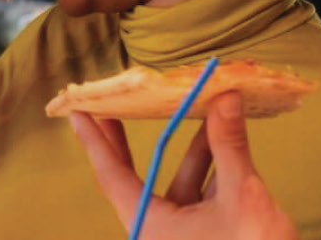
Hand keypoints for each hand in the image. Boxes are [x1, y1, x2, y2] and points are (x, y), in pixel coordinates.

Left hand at [66, 92, 296, 239]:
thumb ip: (229, 146)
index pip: (112, 176)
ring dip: (193, 151)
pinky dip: (211, 171)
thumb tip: (225, 96)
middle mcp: (158, 232)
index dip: (95, 142)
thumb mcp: (242, 195)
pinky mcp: (205, 236)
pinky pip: (199, 198)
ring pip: (177, 185)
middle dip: (127, 144)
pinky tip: (224, 141)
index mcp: (150, 227)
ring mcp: (181, 235)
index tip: (78, 113)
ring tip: (202, 111)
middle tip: (115, 108)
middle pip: (134, 179)